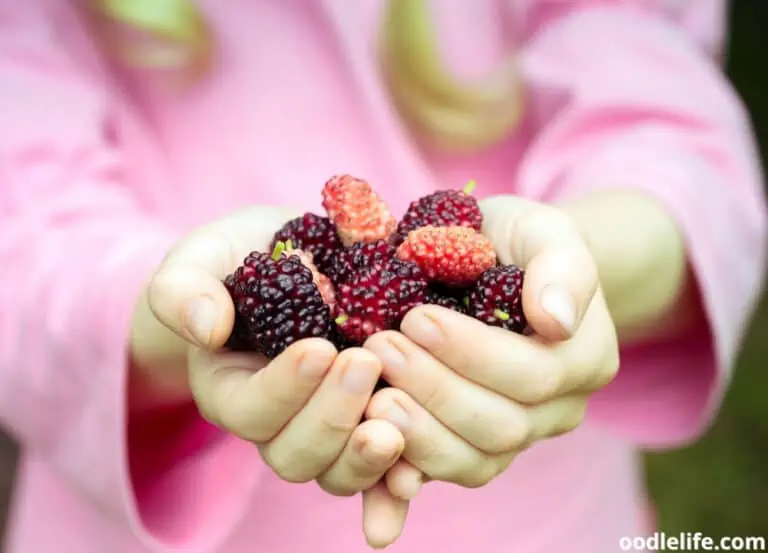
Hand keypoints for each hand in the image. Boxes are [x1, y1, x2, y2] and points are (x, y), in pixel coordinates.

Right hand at [130, 206, 407, 544]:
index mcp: (231, 389)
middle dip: (331, 416)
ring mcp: (326, 432)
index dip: (282, 389)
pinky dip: (398, 480)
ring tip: (395, 422)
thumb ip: (185, 289)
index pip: (249, 410)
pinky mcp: (368, 427)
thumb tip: (205, 326)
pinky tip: (418, 473)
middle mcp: (278, 423)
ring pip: (339, 473)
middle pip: (295, 454)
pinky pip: (383, 474)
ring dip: (366, 457)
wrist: (298, 258)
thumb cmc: (245, 257)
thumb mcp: (204, 259)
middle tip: (364, 363)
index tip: (318, 348)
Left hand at [364, 196, 619, 493]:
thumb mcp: (543, 231)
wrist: (497, 264)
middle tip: (381, 349)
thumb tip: (557, 319)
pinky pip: (449, 471)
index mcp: (585, 358)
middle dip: (436, 389)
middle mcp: (560, 408)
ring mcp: (520, 436)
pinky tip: (374, 445)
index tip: (416, 317)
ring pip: (476, 461)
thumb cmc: (517, 242)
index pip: (534, 373)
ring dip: (419, 432)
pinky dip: (410, 468)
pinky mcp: (479, 451)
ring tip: (373, 396)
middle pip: (503, 425)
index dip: (471, 352)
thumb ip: (562, 267)